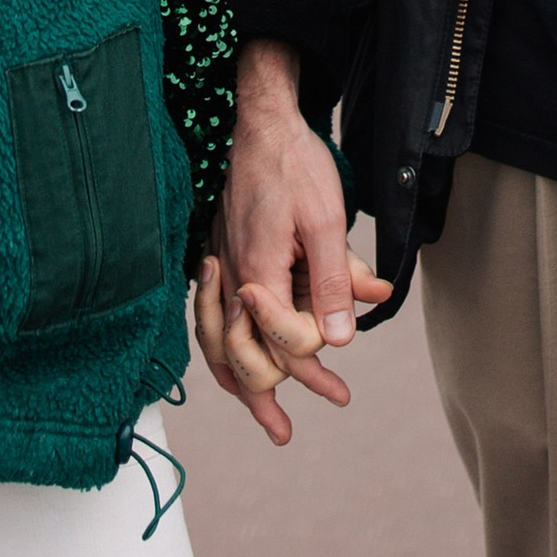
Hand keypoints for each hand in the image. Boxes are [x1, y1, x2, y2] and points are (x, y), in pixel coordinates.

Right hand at [194, 37, 390, 447]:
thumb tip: (338, 338)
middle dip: (264, 398)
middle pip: (239, 355)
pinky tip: (242, 362)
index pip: (277, 341)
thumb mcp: (327, 221)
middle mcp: (230, 276)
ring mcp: (221, 267)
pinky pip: (218, 319)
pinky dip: (228, 350)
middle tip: (286, 434)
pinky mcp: (223, 257)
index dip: (308, 361)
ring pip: (222, 341)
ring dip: (243, 382)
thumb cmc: (295, 166)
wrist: (260, 121)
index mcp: (256, 271)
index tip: (336, 380)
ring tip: (262, 417)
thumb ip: (333, 280)